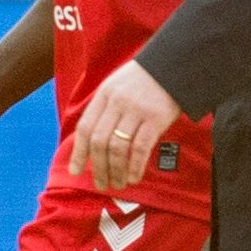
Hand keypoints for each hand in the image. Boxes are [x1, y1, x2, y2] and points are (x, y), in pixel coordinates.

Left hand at [69, 60, 180, 191]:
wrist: (173, 65)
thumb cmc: (143, 81)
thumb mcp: (117, 86)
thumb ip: (105, 109)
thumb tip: (92, 143)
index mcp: (104, 95)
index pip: (85, 127)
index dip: (79, 152)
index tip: (76, 171)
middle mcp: (117, 103)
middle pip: (100, 141)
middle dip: (98, 167)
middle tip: (101, 184)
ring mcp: (136, 111)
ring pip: (119, 148)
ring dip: (116, 171)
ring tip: (118, 184)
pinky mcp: (155, 119)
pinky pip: (141, 148)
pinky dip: (135, 166)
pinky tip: (134, 177)